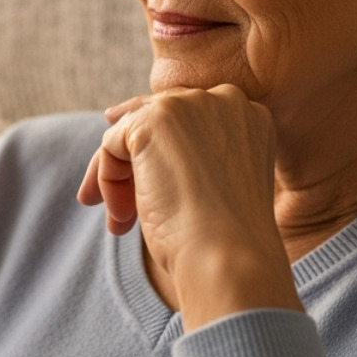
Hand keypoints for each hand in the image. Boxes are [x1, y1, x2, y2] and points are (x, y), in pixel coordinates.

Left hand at [76, 85, 299, 327]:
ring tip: (120, 222)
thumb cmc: (222, 237)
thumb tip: (118, 122)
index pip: (186, 119)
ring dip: (116, 180)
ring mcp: (190, 105)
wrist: (228, 256)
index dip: (158, 148)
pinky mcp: (154, 120)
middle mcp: (224, 99)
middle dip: (131, 164)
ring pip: (131, 132)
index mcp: (248, 116)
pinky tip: (123, 217)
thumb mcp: (212, 184)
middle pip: (155, 119)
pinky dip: (108, 182)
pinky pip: (111, 144)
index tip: (138, 178)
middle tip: (115, 209)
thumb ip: (186, 151)